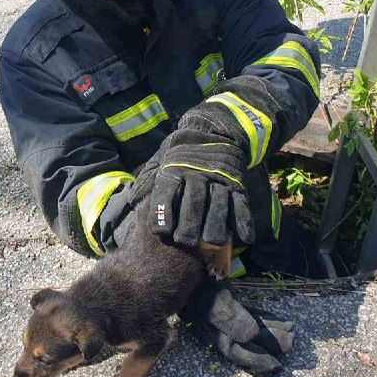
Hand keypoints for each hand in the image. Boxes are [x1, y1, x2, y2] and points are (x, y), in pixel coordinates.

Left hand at [149, 128, 254, 248]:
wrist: (212, 132)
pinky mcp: (236, 185)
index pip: (167, 193)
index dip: (163, 213)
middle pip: (193, 203)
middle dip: (189, 225)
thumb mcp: (160, 160)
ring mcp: (218, 180)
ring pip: (218, 206)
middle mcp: (196, 175)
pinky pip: (241, 205)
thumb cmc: (179, 155)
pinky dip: (243, 222)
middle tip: (186, 243)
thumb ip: (148, 181)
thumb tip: (133, 201)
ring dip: (215, 226)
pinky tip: (243, 239)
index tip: (160, 232)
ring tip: (212, 244)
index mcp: (174, 170)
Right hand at [179, 278, 293, 373]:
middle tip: (290, 345)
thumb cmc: (201, 289)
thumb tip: (252, 336)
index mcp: (216, 333)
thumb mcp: (216, 305)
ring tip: (291, 332)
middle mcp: (223, 328)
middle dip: (270, 346)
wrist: (190, 270)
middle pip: (249, 342)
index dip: (257, 361)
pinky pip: (252, 314)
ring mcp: (228, 315)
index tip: (276, 364)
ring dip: (272, 332)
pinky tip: (281, 320)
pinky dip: (267, 319)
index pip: (238, 353)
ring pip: (253, 328)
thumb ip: (232, 321)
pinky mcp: (233, 303)